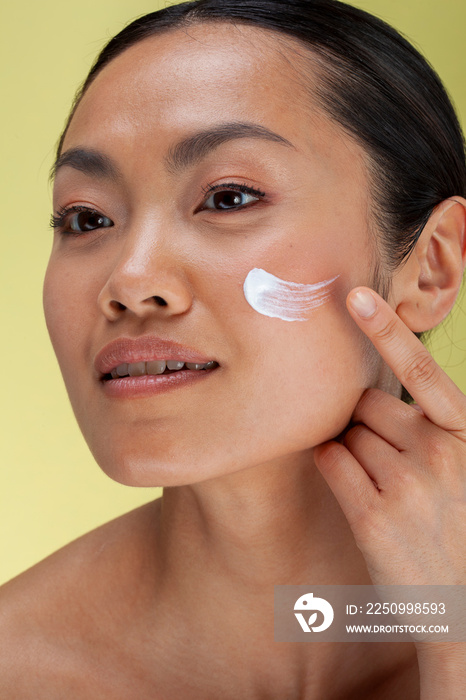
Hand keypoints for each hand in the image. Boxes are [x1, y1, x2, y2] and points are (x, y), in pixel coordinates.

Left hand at [313, 287, 465, 588]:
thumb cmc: (461, 529)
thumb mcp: (465, 467)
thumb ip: (433, 428)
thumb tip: (374, 397)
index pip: (422, 371)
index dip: (387, 330)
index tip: (357, 297)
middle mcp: (439, 453)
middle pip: (368, 403)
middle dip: (366, 420)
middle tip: (386, 457)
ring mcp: (406, 484)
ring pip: (346, 431)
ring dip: (351, 447)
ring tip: (381, 485)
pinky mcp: (372, 515)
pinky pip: (331, 460)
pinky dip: (335, 465)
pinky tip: (357, 491)